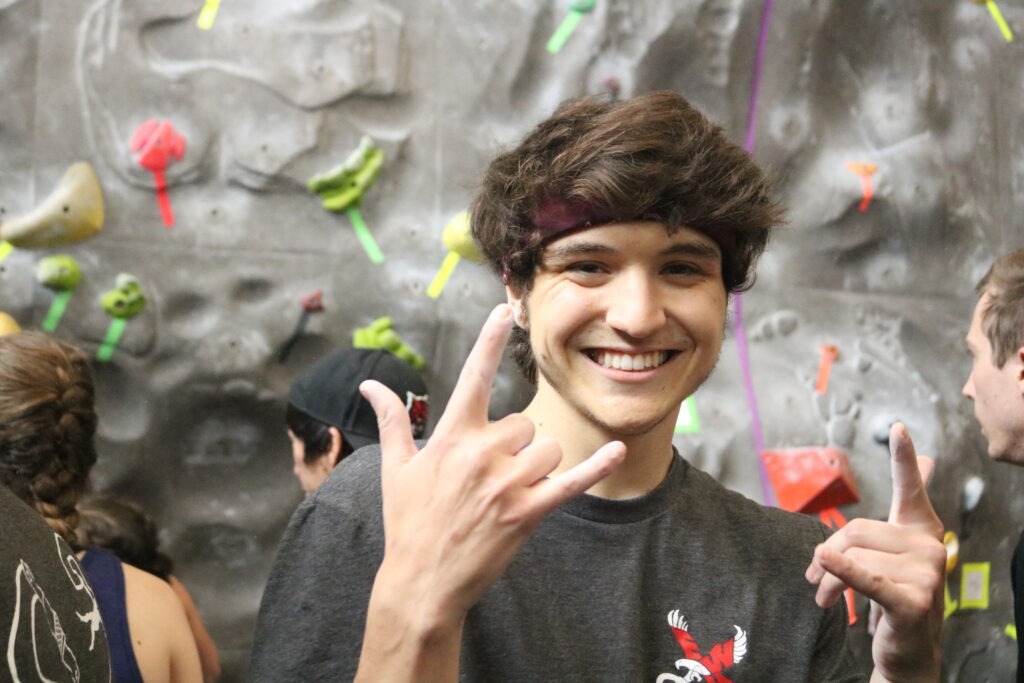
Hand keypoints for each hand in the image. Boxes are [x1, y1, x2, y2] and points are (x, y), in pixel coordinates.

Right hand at [360, 303, 624, 625]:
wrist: (423, 581)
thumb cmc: (408, 523)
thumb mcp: (395, 469)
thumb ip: (391, 420)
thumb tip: (370, 384)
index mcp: (451, 437)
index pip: (472, 377)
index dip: (488, 341)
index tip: (504, 311)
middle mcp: (482, 454)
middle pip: (523, 424)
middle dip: (514, 445)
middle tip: (490, 476)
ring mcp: (508, 483)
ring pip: (547, 449)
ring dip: (537, 465)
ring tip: (510, 491)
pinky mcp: (529, 511)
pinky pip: (572, 481)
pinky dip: (597, 466)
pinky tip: (617, 450)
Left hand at [805, 423, 944, 681]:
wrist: (907, 651)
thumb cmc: (892, 595)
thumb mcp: (886, 557)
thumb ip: (882, 524)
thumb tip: (902, 483)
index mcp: (921, 529)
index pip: (909, 487)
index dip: (903, 458)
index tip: (897, 428)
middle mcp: (930, 546)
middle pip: (855, 531)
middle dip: (826, 556)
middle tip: (812, 577)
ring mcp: (927, 575)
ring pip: (851, 559)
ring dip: (826, 581)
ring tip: (824, 597)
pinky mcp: (913, 603)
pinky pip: (866, 581)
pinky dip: (842, 573)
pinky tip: (823, 563)